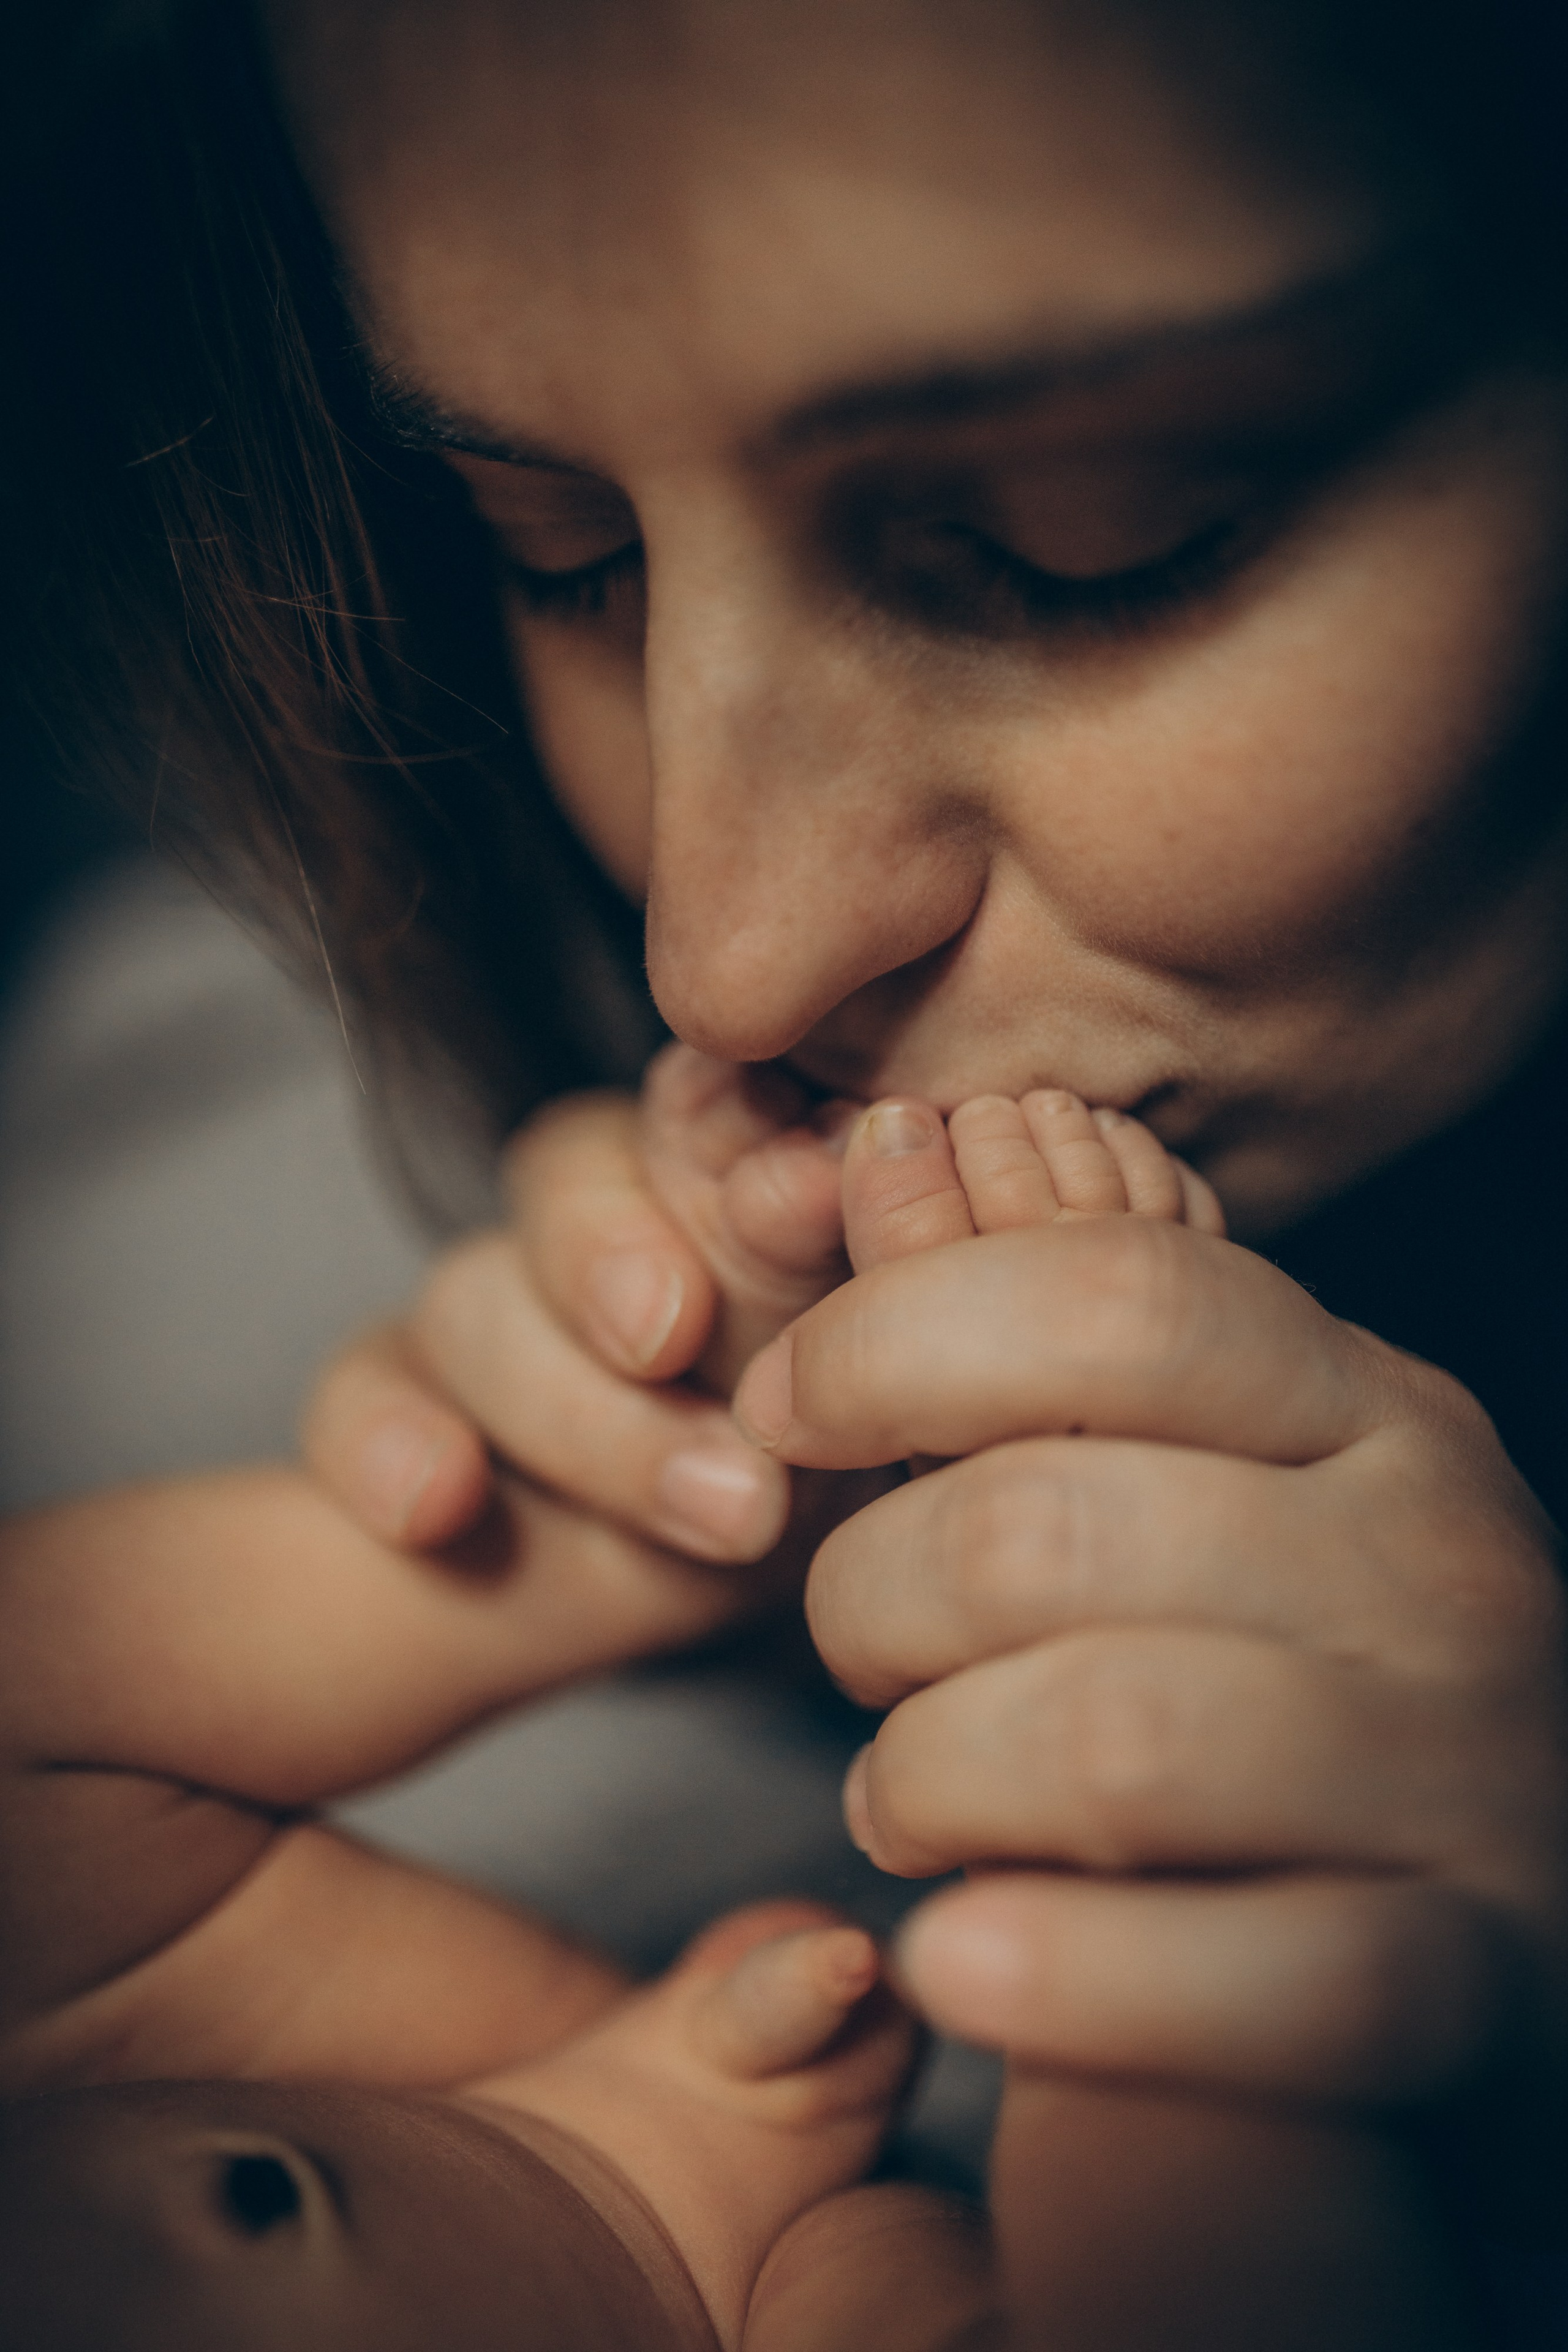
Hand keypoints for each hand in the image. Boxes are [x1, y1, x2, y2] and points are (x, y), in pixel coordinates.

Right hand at [302, 1048, 874, 1664]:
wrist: (631, 1607)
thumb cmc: (784, 1480)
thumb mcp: (835, 1400)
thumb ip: (823, 1278)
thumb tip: (850, 1155)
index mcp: (723, 1184)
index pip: (705, 1108)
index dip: (734, 1136)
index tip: (801, 1185)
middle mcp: (594, 1218)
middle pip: (569, 1174)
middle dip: (616, 1252)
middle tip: (671, 1333)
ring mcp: (482, 1302)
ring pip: (471, 1296)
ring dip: (573, 1409)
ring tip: (709, 1511)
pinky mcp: (383, 1394)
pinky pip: (358, 1394)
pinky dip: (392, 1449)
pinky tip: (434, 1505)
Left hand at [733, 1162, 1567, 2120]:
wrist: (1405, 1951)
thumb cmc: (1232, 1675)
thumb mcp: (1157, 1477)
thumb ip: (1024, 1338)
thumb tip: (884, 1149)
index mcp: (1370, 1409)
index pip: (1114, 1300)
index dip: (895, 1336)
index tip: (784, 1402)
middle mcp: (1440, 1566)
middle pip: (1051, 1524)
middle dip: (872, 1596)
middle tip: (863, 1654)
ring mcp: (1468, 1778)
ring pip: (1108, 1742)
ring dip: (931, 1779)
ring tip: (909, 1797)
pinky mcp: (1461, 1981)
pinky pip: (1236, 1979)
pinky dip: (1049, 1976)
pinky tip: (963, 1964)